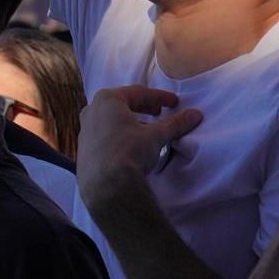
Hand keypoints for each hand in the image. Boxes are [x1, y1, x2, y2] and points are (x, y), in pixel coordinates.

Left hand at [77, 86, 202, 217]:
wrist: (105, 185)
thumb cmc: (129, 151)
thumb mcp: (156, 136)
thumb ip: (175, 123)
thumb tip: (196, 114)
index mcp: (107, 99)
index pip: (138, 93)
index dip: (159, 97)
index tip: (174, 102)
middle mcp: (91, 110)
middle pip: (122, 104)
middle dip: (143, 107)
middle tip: (160, 112)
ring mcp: (84, 130)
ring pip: (111, 120)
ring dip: (130, 122)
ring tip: (147, 130)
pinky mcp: (82, 149)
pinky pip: (104, 135)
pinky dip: (119, 135)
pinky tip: (130, 146)